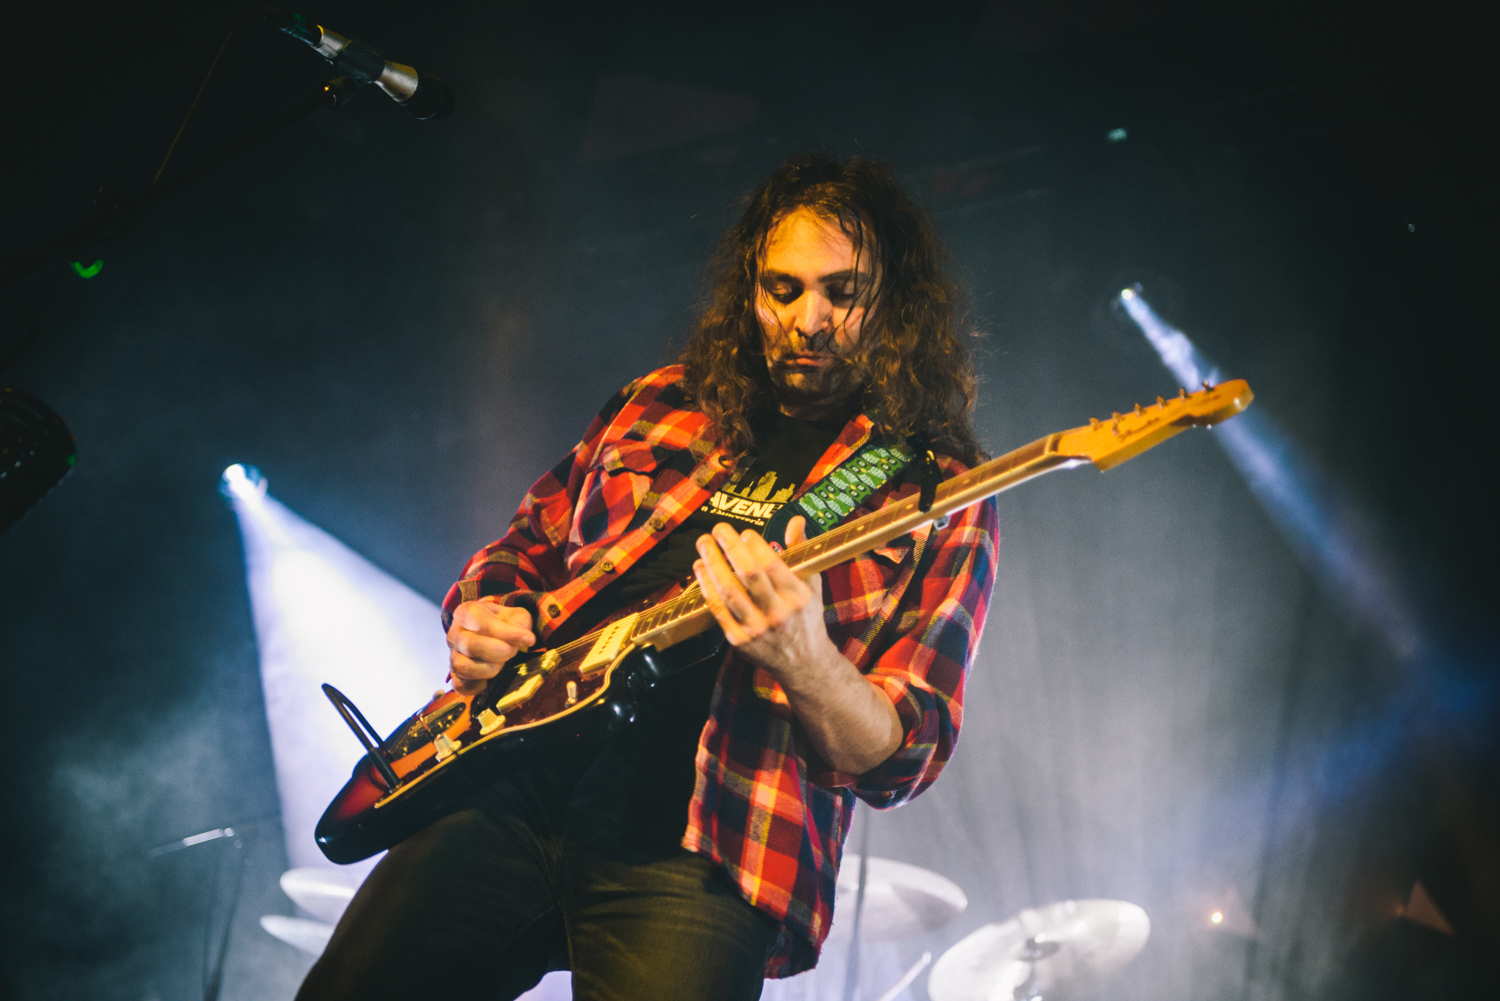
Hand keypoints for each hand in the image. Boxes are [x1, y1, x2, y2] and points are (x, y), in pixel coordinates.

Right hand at [446, 596, 535, 696]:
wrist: (493, 635)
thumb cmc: (504, 623)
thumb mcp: (515, 615)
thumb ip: (520, 624)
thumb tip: (526, 639)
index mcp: (467, 612)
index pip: (481, 622)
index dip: (506, 633)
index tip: (529, 640)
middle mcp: (455, 634)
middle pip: (470, 645)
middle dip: (497, 652)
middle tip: (512, 652)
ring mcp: (452, 656)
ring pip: (462, 667)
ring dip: (488, 669)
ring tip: (502, 664)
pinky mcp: (455, 676)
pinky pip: (461, 685)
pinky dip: (478, 686)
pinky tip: (491, 680)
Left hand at [692, 516, 837, 679]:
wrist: (803, 663)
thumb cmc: (806, 616)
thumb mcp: (812, 584)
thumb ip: (801, 551)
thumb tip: (795, 520)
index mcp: (798, 597)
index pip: (773, 566)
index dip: (756, 547)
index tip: (745, 532)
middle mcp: (778, 614)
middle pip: (748, 575)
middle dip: (730, 548)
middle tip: (718, 529)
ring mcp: (757, 629)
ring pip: (728, 592)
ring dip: (712, 564)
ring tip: (704, 544)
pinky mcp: (739, 640)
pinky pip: (718, 610)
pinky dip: (706, 587)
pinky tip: (700, 569)